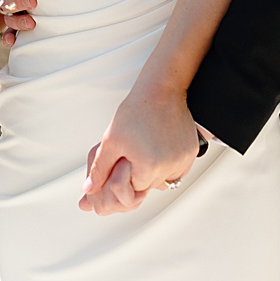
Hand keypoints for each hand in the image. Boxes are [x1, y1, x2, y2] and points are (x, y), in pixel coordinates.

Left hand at [79, 88, 199, 215]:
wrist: (160, 91)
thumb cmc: (136, 112)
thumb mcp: (111, 142)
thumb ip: (99, 170)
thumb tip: (88, 189)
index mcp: (149, 167)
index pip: (134, 188)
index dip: (127, 173)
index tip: (127, 157)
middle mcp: (170, 166)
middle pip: (150, 184)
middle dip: (141, 171)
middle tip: (138, 148)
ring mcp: (183, 159)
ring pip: (166, 177)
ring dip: (157, 169)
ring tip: (150, 146)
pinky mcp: (191, 151)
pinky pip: (179, 169)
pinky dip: (170, 163)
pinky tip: (162, 147)